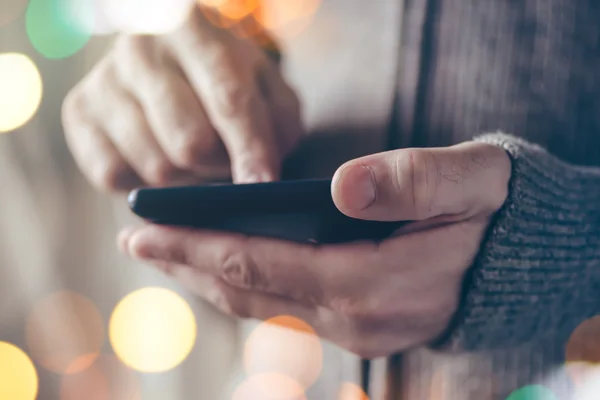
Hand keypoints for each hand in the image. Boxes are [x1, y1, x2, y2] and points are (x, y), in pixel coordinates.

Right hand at [62, 5, 302, 190]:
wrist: (168, 58)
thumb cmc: (225, 77)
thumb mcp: (265, 85)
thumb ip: (276, 123)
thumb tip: (259, 176)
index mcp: (191, 27)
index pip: (228, 99)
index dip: (250, 150)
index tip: (264, 185)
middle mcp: (139, 48)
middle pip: (190, 143)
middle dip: (219, 166)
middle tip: (226, 160)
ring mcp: (102, 80)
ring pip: (157, 168)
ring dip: (186, 177)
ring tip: (194, 155)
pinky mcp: (78, 113)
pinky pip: (115, 176)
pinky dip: (145, 181)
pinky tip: (158, 155)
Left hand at [118, 141, 510, 357]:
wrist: (519, 261)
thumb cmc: (492, 210)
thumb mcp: (470, 180)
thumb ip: (414, 181)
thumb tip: (343, 186)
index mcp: (378, 282)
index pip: (264, 265)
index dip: (199, 246)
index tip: (146, 228)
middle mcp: (358, 319)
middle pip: (251, 292)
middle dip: (187, 264)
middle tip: (136, 237)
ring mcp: (356, 331)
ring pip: (263, 307)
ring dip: (209, 278)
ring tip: (167, 250)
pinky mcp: (357, 328)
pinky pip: (285, 309)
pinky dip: (245, 285)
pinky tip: (223, 265)